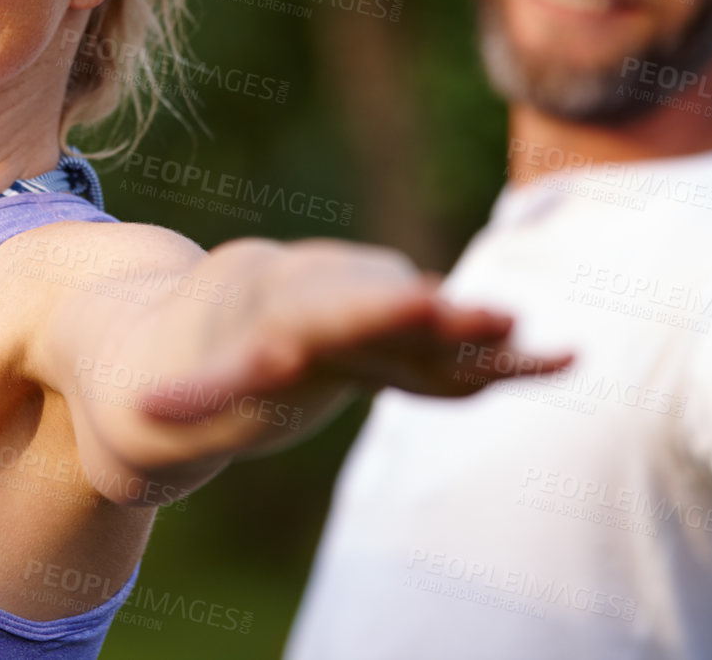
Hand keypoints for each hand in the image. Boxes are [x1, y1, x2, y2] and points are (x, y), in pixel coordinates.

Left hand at [141, 238, 569, 420]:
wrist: (254, 297)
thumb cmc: (222, 345)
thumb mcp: (197, 377)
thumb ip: (191, 396)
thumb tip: (144, 415)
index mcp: (297, 306)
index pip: (340, 311)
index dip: (382, 311)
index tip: (423, 301)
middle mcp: (351, 301)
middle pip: (402, 311)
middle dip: (446, 318)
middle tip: (494, 318)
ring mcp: (391, 318)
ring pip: (443, 330)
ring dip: (487, 340)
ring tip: (546, 348)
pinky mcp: (419, 343)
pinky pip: (466, 355)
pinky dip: (510, 362)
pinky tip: (568, 360)